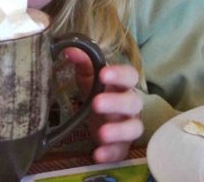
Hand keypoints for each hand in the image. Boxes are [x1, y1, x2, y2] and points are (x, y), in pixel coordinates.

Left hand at [64, 48, 143, 163]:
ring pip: (133, 128)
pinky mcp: (122, 146)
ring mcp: (128, 126)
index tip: (104, 74)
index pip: (130, 75)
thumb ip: (82, 63)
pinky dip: (111, 154)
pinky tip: (98, 155)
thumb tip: (70, 49)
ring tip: (102, 133)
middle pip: (132, 102)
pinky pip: (121, 152)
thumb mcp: (88, 78)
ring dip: (118, 131)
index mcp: (122, 85)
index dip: (119, 74)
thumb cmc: (97, 93)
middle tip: (96, 103)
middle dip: (116, 103)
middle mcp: (130, 105)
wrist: (101, 119)